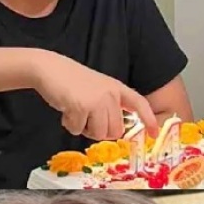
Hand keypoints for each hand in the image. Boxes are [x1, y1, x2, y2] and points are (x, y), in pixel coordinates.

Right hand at [30, 50, 158, 139]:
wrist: (49, 69)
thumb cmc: (70, 80)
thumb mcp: (97, 88)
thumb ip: (108, 104)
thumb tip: (112, 129)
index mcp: (117, 88)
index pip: (140, 104)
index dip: (149, 120)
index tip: (154, 134)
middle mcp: (111, 95)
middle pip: (115, 130)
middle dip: (100, 132)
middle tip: (87, 121)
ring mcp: (97, 101)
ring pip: (98, 134)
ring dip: (84, 130)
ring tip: (75, 114)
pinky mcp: (82, 108)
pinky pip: (78, 131)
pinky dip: (70, 125)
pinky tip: (65, 111)